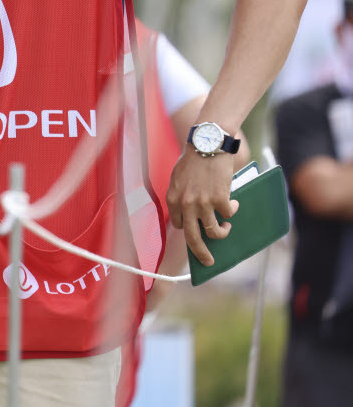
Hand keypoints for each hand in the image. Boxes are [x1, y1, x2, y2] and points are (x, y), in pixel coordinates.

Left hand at [166, 149, 237, 265]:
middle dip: (201, 253)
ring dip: (222, 232)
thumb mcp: (179, 177)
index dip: (187, 228)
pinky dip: (233, 211)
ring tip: (226, 226)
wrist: (208, 144)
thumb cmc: (194, 159)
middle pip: (192, 237)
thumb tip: (189, 211)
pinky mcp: (220, 200)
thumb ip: (182, 194)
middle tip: (208, 262)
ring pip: (214, 231)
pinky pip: (228, 214)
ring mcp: (203, 203)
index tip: (194, 232)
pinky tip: (234, 202)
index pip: (177, 224)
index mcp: (173, 198)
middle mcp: (186, 204)